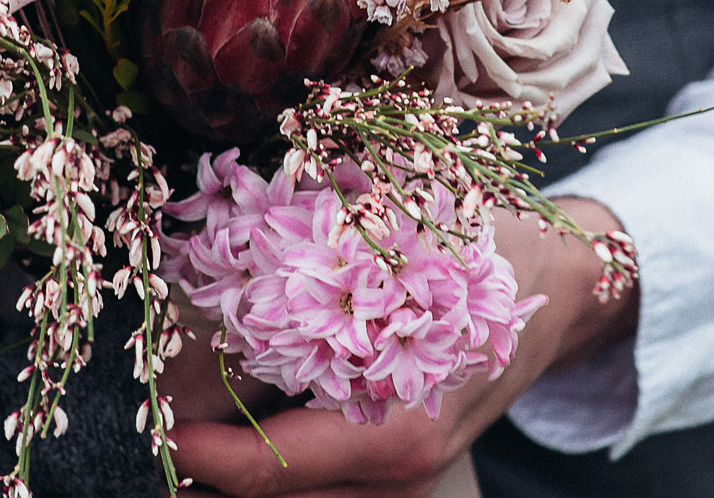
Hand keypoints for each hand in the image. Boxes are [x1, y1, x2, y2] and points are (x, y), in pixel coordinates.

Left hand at [170, 198, 640, 496]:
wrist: (560, 288)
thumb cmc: (480, 252)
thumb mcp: (403, 241)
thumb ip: (318, 254)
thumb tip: (218, 247)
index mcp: (397, 426)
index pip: (266, 464)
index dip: (197, 449)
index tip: (153, 420)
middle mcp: (400, 471)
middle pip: (268, 490)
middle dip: (206, 451)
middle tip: (156, 404)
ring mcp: (404, 485)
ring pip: (290, 492)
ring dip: (238, 458)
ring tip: (189, 410)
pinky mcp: (402, 477)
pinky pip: (316, 483)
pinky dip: (275, 453)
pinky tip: (244, 413)